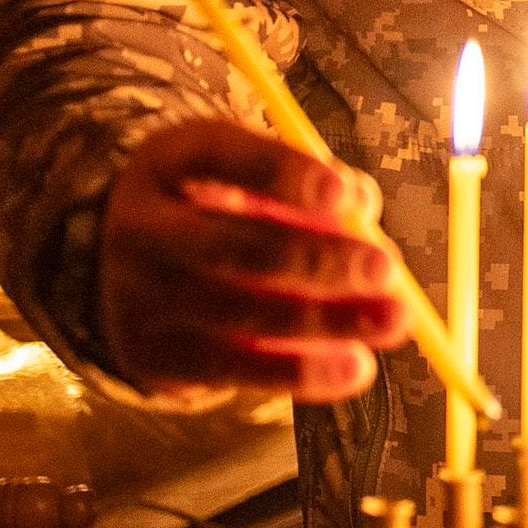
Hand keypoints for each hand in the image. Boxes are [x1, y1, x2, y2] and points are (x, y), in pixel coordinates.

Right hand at [95, 114, 402, 401]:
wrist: (134, 277)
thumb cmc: (224, 210)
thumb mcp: (254, 179)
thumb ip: (314, 186)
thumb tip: (362, 211)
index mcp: (170, 162)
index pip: (219, 156)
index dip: (284, 173)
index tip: (343, 194)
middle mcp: (143, 227)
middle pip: (235, 246)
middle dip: (319, 260)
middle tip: (387, 269)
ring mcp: (138, 297)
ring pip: (242, 314)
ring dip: (327, 320)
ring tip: (393, 321)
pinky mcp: (151, 355)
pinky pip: (233, 368)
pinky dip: (301, 371)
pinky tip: (355, 368)